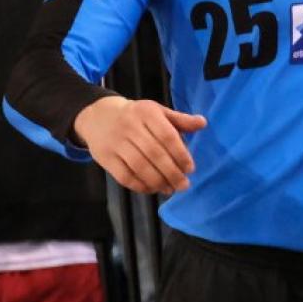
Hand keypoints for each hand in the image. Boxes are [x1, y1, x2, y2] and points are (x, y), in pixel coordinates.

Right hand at [72, 96, 207, 195]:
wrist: (99, 117)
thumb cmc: (136, 116)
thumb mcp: (158, 112)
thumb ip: (180, 120)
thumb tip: (203, 123)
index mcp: (147, 113)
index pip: (167, 136)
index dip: (180, 154)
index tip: (190, 169)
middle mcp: (130, 127)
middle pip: (154, 154)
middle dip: (171, 172)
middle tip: (184, 185)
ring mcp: (115, 143)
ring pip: (139, 166)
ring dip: (157, 181)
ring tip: (170, 189)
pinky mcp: (104, 158)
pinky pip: (123, 176)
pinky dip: (139, 185)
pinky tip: (152, 189)